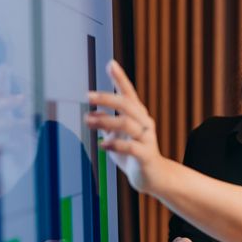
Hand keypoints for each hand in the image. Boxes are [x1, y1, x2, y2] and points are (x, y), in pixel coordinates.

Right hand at [0, 64, 35, 193]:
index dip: (2, 82)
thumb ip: (30, 129)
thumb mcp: (28, 143)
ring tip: (27, 131)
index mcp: (2, 120)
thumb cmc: (14, 161)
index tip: (5, 66)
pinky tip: (8, 148)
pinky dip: (3, 145)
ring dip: (13, 126)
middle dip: (9, 103)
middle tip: (23, 99)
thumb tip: (35, 116)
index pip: (0, 97)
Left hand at [85, 60, 163, 193]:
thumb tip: (91, 114)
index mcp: (138, 115)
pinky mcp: (146, 155)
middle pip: (126, 104)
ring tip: (88, 121)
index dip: (120, 78)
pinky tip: (102, 145)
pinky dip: (114, 144)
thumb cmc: (134, 153)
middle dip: (106, 98)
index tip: (111, 64)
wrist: (153, 177)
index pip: (129, 93)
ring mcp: (147, 138)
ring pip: (126, 123)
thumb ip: (106, 124)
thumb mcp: (117, 136)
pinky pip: (130, 146)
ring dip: (104, 121)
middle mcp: (144, 122)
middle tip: (88, 95)